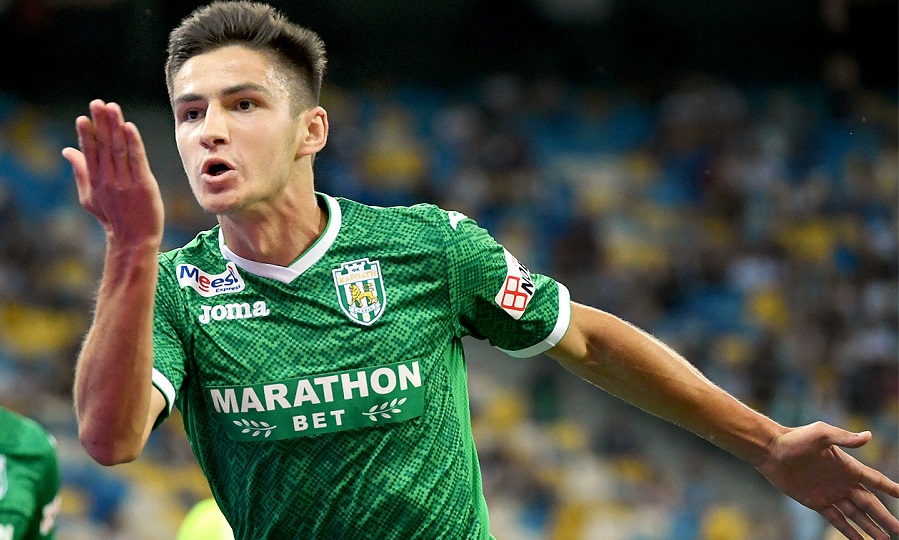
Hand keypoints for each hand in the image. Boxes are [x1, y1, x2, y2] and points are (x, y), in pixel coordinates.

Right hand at [62, 100, 163, 247]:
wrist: (134, 239)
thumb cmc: (113, 217)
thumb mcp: (90, 196)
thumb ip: (80, 171)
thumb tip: (66, 150)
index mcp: (95, 181)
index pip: (90, 153)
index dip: (87, 134)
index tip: (83, 117)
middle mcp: (108, 180)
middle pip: (103, 146)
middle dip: (100, 123)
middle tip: (97, 103)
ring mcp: (125, 182)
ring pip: (118, 149)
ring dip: (115, 126)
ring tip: (112, 107)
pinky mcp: (143, 185)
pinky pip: (137, 160)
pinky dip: (133, 142)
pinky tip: (129, 127)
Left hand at [755, 421, 898, 539]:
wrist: (771, 450)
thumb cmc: (795, 438)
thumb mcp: (821, 434)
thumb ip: (844, 438)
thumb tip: (869, 436)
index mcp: (848, 467)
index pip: (876, 480)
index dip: (891, 488)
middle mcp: (842, 482)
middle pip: (870, 504)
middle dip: (885, 517)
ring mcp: (830, 493)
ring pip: (856, 515)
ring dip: (871, 528)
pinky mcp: (816, 502)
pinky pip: (836, 519)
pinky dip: (849, 531)